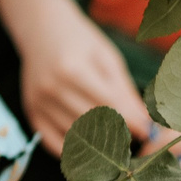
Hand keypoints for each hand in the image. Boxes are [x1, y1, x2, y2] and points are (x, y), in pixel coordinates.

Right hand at [0, 0, 149, 150]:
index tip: (149, 132)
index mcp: (74, 70)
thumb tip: (145, 122)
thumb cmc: (80, 41)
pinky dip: (74, 150)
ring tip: (118, 142)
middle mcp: (52, 89)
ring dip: (100, 145)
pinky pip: (54, 143)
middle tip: (136, 138)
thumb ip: (124, 90)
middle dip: (119, 134)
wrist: (42, 30)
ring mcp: (39, 103)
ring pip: (76, 136)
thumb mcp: (107, 58)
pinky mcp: (31, 113)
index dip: (132, 121)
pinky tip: (91, 147)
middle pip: (93, 123)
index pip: (109, 105)